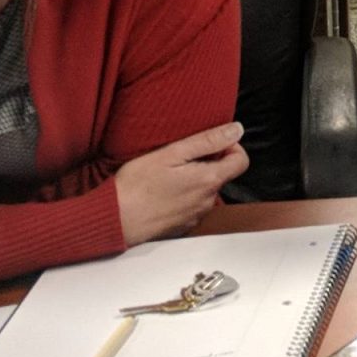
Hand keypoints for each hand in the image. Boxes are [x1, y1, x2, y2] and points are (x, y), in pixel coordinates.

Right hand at [115, 123, 246, 244]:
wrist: (114, 220)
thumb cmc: (137, 184)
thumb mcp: (172, 153)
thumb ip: (208, 141)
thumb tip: (236, 129)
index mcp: (209, 181)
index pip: (241, 161)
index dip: (231, 147)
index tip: (210, 144)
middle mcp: (207, 202)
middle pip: (222, 175)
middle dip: (208, 163)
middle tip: (180, 158)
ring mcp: (195, 216)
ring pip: (206, 191)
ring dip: (195, 180)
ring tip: (168, 175)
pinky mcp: (182, 227)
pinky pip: (192, 206)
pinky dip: (184, 197)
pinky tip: (163, 193)